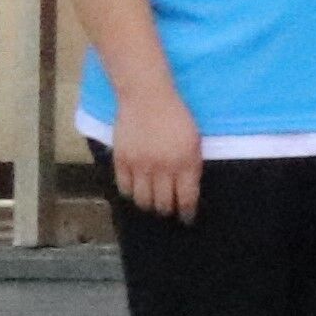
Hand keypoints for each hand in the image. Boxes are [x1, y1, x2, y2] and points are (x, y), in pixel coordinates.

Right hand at [107, 81, 202, 221]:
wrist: (147, 97)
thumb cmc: (176, 116)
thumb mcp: (194, 141)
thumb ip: (191, 166)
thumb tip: (187, 190)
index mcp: (187, 163)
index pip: (187, 199)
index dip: (187, 213)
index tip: (187, 218)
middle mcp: (164, 168)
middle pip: (164, 203)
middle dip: (168, 211)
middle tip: (169, 211)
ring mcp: (141, 165)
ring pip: (143, 199)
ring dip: (149, 205)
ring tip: (152, 204)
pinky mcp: (122, 159)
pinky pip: (124, 187)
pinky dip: (130, 193)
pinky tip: (135, 191)